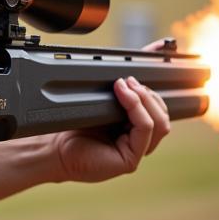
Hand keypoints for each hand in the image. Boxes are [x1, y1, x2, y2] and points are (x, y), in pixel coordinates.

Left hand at [50, 54, 171, 183]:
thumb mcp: (103, 101)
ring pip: (159, 121)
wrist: (55, 149)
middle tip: (129, 79)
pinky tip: (123, 95)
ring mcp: (137, 152)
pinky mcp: (130, 160)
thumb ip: (120, 87)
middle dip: (149, 92)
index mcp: (136, 129)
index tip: (153, 63)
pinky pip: (145, 129)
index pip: (158, 106)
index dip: (158, 85)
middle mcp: (140, 142)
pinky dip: (137, 108)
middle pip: (162, 113)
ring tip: (126, 85)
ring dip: (145, 98)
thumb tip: (138, 58)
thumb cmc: (75, 127)